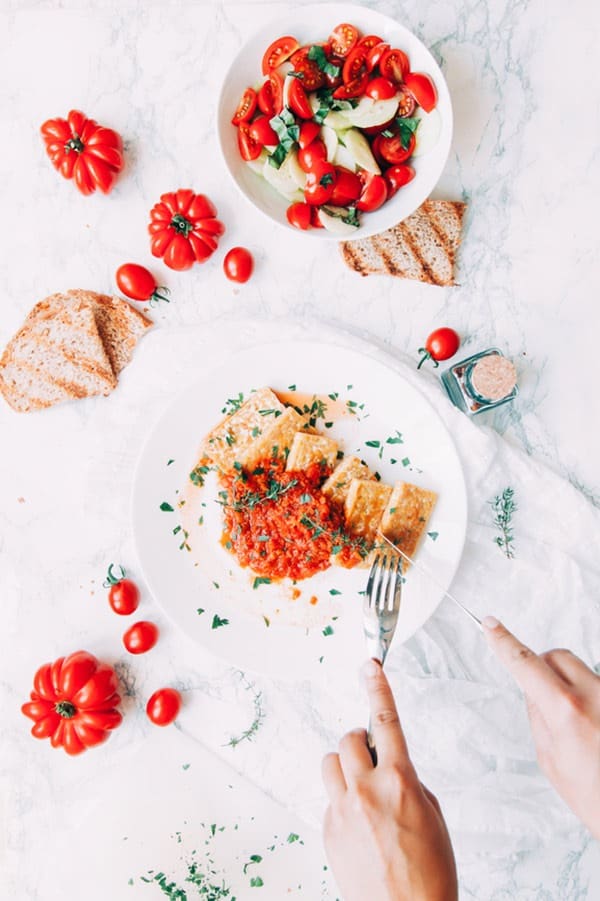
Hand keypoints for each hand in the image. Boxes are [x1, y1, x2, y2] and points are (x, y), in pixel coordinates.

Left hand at [322, 659, 457, 900]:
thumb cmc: (430, 874)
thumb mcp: (433, 817)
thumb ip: (409, 782)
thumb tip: (390, 770)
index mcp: (400, 782)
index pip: (386, 721)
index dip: (378, 688)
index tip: (369, 665)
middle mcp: (366, 790)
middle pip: (348, 739)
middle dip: (359, 743)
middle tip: (372, 759)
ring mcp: (342, 811)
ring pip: (330, 764)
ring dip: (345, 769)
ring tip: (362, 792)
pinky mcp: (327, 830)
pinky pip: (329, 800)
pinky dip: (343, 804)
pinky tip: (361, 830)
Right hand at [483, 616, 599, 838]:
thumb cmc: (597, 798)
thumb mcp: (551, 761)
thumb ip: (538, 718)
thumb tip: (533, 693)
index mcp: (566, 711)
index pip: (525, 663)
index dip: (503, 642)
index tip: (491, 625)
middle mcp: (594, 696)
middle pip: (556, 656)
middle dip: (542, 668)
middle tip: (542, 699)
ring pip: (579, 671)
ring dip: (569, 688)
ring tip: (579, 729)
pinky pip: (595, 687)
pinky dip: (588, 701)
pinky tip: (593, 731)